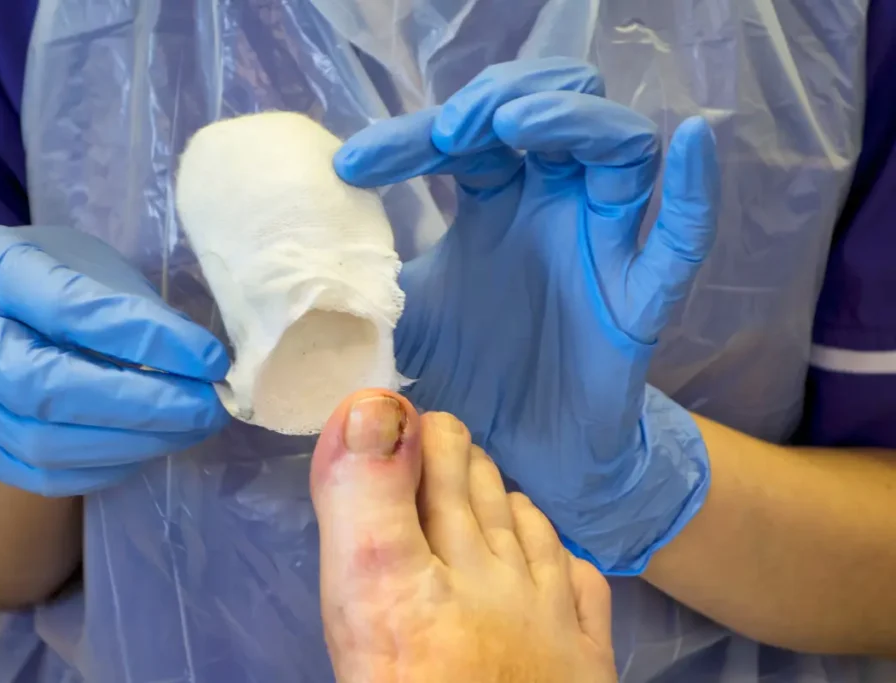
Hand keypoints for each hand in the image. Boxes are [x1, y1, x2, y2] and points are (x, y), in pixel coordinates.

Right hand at [0, 225, 229, 495]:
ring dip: (133, 441)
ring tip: (192, 426)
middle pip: (44, 387)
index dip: (145, 338)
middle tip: (206, 404)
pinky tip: (153, 445)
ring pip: (42, 442)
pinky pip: (43, 474)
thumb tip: (198, 364)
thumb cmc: (53, 273)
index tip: (208, 357)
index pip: (70, 309)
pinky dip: (108, 465)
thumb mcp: (91, 263)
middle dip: (141, 403)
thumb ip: (133, 306)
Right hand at [312, 391, 616, 682]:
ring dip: (501, 497)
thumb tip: (369, 406)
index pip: (421, 466)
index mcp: (430, 562)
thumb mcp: (366, 595)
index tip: (393, 415)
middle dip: (453, 454)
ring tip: (485, 483)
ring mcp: (547, 617)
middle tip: (437, 435)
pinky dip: (559, 556)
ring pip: (525, 528)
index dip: (406, 430)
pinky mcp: (586, 662)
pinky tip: (553, 559)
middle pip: (475, 492)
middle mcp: (495, 575)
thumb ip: (363, 501)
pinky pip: (579, 582)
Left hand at [335, 58, 719, 573]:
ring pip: (616, 146)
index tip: (351, 167)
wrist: (519, 464)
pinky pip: (681, 236)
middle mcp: (553, 208)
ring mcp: (602, 244)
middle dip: (500, 100)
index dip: (409, 137)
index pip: (465, 138)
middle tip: (447, 129)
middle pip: (551, 110)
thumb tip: (289, 281)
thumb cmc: (468, 385)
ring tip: (511, 126)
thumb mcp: (404, 324)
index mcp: (495, 206)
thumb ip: (364, 292)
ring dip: (567, 120)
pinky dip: (693, 188)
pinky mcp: (641, 296)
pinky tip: (691, 139)